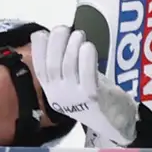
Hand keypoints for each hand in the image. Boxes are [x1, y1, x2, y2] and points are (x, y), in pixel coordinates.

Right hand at [31, 25, 138, 146]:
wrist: (113, 123)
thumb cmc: (93, 97)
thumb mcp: (74, 82)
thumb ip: (65, 63)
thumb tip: (59, 36)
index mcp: (51, 90)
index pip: (39, 68)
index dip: (38, 49)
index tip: (42, 33)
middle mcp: (59, 95)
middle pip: (52, 65)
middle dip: (56, 42)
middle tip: (64, 28)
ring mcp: (75, 97)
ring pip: (69, 67)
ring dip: (73, 46)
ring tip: (79, 34)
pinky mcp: (92, 97)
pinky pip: (87, 75)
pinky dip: (86, 58)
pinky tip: (88, 46)